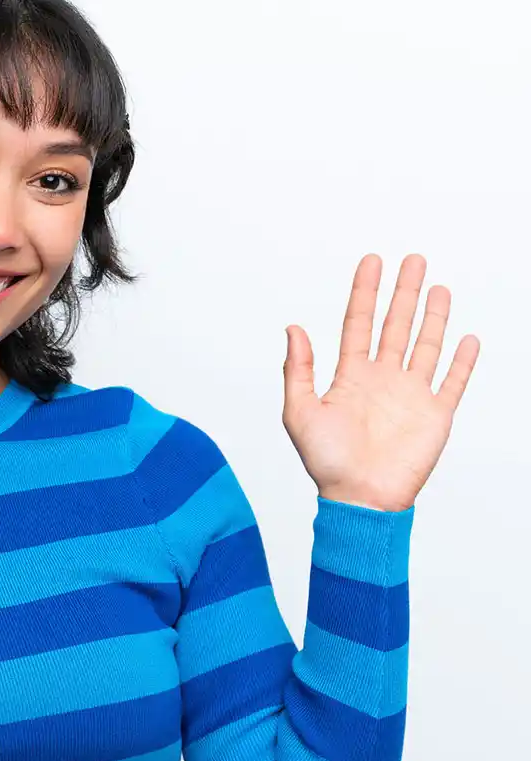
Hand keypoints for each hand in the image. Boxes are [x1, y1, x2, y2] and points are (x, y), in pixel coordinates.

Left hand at [282, 254, 479, 511]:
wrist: (360, 500)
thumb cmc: (326, 463)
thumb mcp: (299, 412)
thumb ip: (297, 369)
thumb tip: (293, 327)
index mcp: (351, 376)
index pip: (359, 323)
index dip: (365, 292)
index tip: (372, 261)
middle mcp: (382, 379)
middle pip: (395, 325)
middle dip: (404, 292)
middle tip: (413, 259)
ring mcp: (410, 395)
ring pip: (425, 345)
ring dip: (433, 317)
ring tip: (437, 286)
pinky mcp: (435, 415)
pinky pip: (452, 382)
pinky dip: (462, 361)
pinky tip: (467, 337)